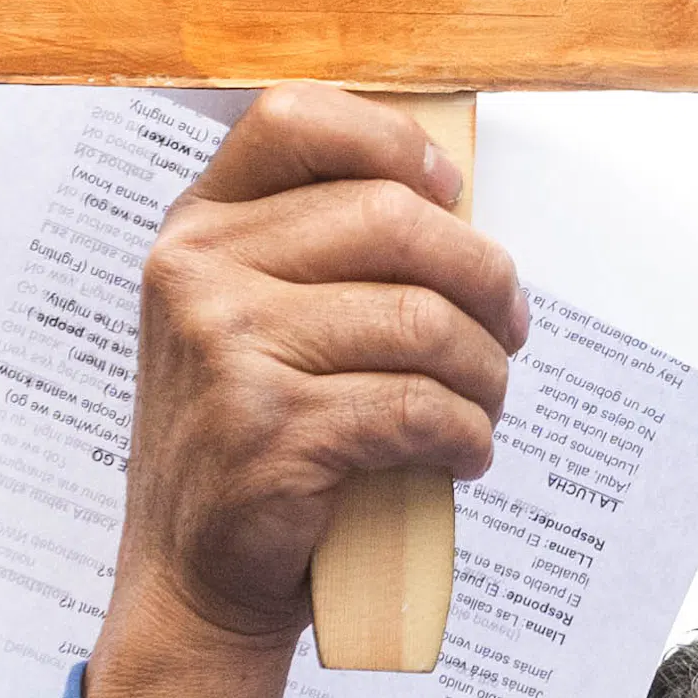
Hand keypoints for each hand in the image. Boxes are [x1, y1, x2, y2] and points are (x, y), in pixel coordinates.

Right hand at [89, 92, 522, 697]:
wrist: (189, 577)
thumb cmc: (246, 438)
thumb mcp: (243, 319)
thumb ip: (314, 251)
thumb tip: (454, 200)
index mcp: (196, 228)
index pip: (295, 120)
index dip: (392, 140)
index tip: (451, 191)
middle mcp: (198, 274)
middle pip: (390, 219)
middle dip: (482, 275)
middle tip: (508, 326)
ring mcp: (227, 350)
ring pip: (419, 320)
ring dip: (485, 370)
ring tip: (487, 401)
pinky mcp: (271, 431)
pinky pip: (416, 407)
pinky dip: (466, 433)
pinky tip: (465, 453)